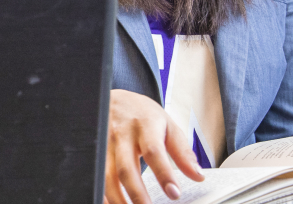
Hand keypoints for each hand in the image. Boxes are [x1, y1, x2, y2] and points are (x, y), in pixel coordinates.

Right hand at [103, 89, 203, 203]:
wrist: (114, 98)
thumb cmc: (143, 114)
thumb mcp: (167, 125)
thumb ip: (182, 151)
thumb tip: (198, 176)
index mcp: (144, 125)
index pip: (153, 151)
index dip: (163, 174)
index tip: (174, 194)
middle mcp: (121, 134)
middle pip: (126, 167)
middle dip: (137, 193)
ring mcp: (104, 142)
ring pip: (106, 175)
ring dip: (117, 198)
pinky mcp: (94, 151)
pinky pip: (96, 175)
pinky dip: (103, 192)